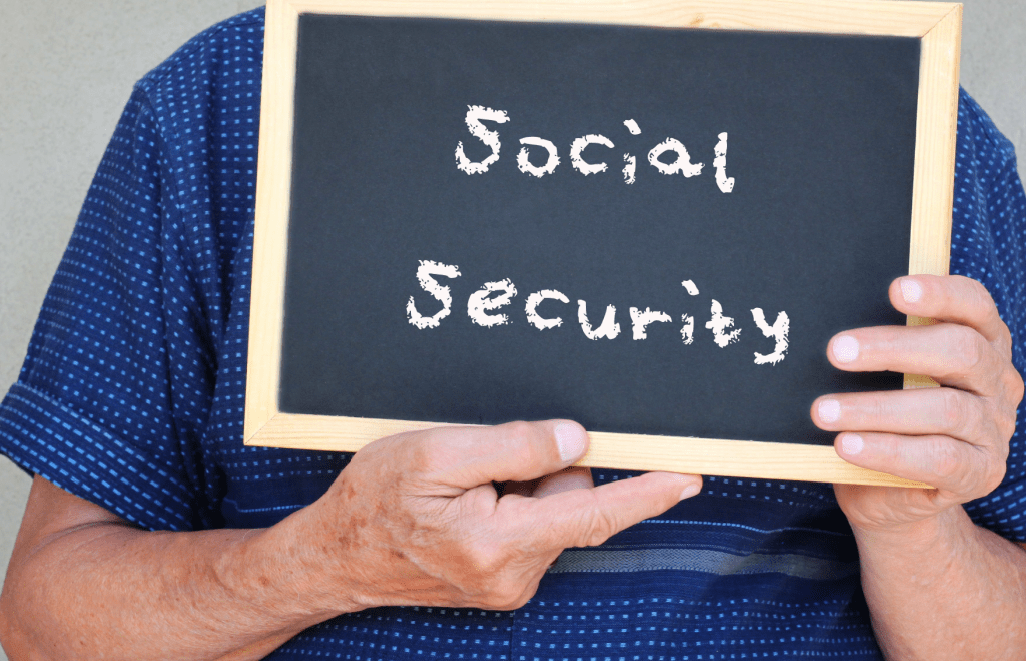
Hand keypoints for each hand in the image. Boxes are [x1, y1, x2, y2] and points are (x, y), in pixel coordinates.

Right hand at [277, 420, 700, 612]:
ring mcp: (510, 584)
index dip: (648, 492)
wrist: (333, 558)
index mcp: (501, 543)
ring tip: (462, 486)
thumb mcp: (436, 453)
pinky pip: (532, 527)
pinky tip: (466, 504)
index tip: (692, 476)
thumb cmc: (375, 500)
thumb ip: (514, 445)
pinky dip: (511, 504)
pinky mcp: (502, 582)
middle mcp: (515, 575)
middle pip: (571, 500)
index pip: (595, 512)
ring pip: (552, 512)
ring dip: (522, 486)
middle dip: (543, 468)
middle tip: (482, 459)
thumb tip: (578, 441)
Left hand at [812, 275, 1023, 533]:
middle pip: (961, 351)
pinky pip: (939, 458)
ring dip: (875, 408)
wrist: (890, 492)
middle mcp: (997, 381)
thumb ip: (879, 346)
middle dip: (893, 348)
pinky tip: (847, 444)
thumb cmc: (885, 417)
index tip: (895, 288)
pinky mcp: (981, 474)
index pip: (975, 305)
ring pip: (945, 409)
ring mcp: (994, 429)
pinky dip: (887, 450)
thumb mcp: (886, 375)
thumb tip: (834, 327)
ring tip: (823, 410)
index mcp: (983, 342)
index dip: (940, 293)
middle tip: (836, 351)